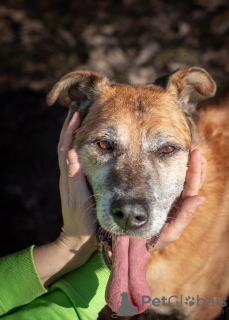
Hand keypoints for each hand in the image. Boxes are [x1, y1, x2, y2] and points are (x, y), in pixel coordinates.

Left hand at [34, 111, 97, 285]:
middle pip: (67, 145)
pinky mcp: (78, 183)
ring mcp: (72, 178)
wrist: (78, 237)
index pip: (66, 147)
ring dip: (75, 135)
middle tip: (79, 110)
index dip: (70, 130)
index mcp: (68, 176)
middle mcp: (68, 174)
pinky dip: (81, 147)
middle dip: (70, 127)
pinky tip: (90, 143)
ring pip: (72, 150)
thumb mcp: (80, 199)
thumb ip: (75, 177)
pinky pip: (77, 160)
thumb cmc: (81, 220)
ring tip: (83, 121)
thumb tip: (72, 152)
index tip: (76, 113)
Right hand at [149, 149, 205, 251]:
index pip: (192, 187)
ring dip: (190, 166)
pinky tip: (171, 160)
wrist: (131, 244)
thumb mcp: (170, 233)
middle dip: (197, 165)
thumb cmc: (151, 240)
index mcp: (181, 208)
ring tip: (191, 152)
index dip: (196, 171)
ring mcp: (168, 198)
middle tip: (195, 150)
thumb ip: (184, 217)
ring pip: (184, 180)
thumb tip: (201, 198)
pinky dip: (174, 170)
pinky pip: (169, 181)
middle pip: (193, 181)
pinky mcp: (156, 195)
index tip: (195, 153)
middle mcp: (177, 201)